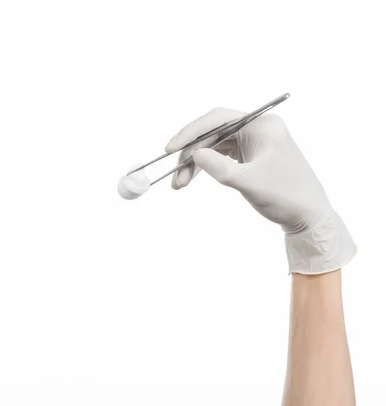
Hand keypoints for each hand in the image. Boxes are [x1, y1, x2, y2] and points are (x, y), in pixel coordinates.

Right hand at [166, 107, 355, 274]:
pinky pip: (220, 155)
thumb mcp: (248, 182)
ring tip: (179, 183)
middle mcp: (257, 128)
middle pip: (213, 132)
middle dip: (190, 153)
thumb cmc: (286, 197)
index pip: (218, 119)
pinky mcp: (250, 155)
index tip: (171, 148)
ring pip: (213, 145)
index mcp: (262, 125)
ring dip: (194, 162)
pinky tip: (190, 178)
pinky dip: (205, 167)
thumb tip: (194, 155)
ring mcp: (253, 141)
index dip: (191, 132)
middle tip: (174, 173)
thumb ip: (219, 167)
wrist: (309, 217)